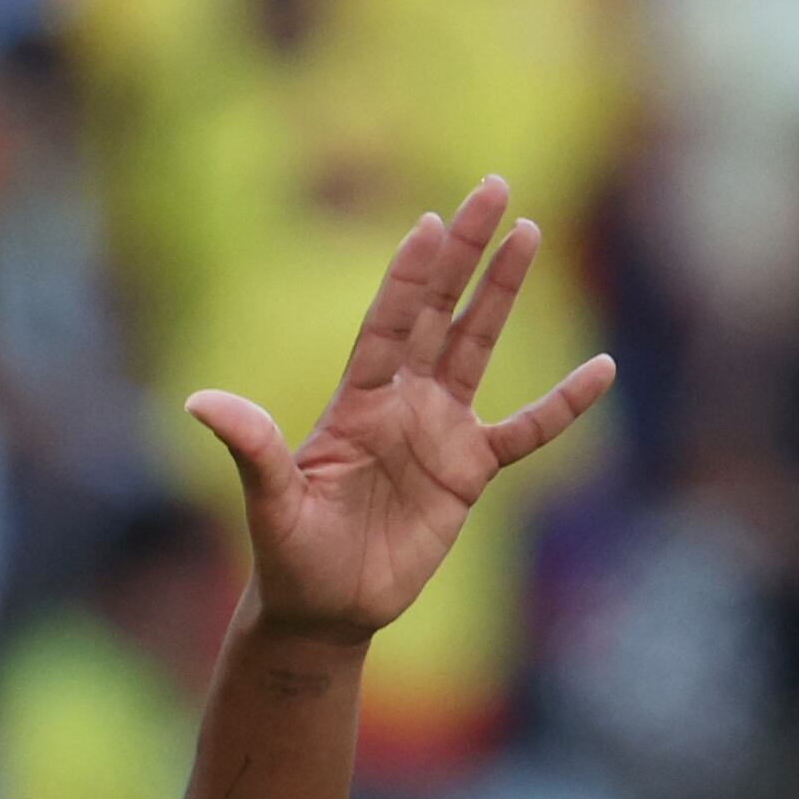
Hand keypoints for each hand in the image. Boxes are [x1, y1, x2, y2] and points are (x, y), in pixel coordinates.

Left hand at [184, 177, 613, 643]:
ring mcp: (438, 433)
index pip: (387, 325)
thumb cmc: (289, 557)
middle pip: (437, 313)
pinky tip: (601, 370)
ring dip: (502, 293)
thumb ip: (250, 448)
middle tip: (492, 187)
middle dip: (465, 252)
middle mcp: (399, 404)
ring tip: (530, 231)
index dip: (409, 276)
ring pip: (477, 347)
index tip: (430, 223)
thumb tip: (198, 402)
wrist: (324, 610)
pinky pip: (526, 430)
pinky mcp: (468, 472)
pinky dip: (562, 405)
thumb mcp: (271, 503)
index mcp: (355, 404)